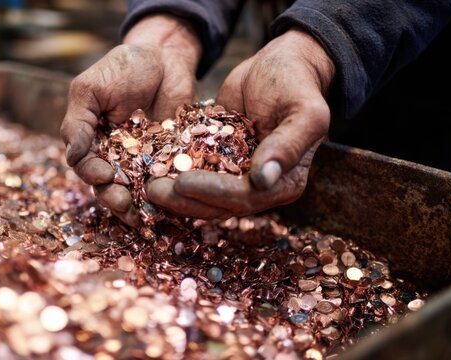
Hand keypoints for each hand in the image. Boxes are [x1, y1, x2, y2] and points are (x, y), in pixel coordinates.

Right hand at [60, 15, 200, 225]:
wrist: (164, 57)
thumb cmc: (122, 68)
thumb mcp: (90, 90)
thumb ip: (77, 123)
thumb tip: (70, 156)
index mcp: (91, 142)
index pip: (86, 167)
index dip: (93, 175)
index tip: (105, 175)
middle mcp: (114, 157)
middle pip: (109, 187)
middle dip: (114, 199)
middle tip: (124, 204)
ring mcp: (142, 161)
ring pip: (136, 192)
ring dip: (138, 205)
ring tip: (144, 214)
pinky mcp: (169, 161)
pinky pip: (166, 182)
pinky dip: (167, 195)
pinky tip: (171, 204)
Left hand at [146, 28, 334, 217]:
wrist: (280, 64)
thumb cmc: (297, 84)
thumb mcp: (304, 112)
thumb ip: (288, 146)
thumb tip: (264, 180)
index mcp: (284, 183)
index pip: (245, 197)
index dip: (212, 193)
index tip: (182, 183)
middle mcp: (259, 187)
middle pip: (218, 205)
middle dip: (184, 199)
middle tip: (152, 189)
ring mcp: (235, 176)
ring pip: (201, 196)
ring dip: (173, 194)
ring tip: (145, 182)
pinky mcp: (216, 161)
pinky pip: (192, 173)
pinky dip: (172, 173)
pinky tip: (148, 168)